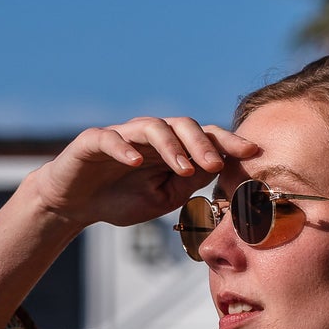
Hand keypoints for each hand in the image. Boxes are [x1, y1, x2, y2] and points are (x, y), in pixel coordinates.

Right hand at [23, 116, 259, 232]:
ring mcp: (122, 135)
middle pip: (183, 125)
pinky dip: (123, 147)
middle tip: (215, 165)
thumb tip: (221, 167)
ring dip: (172, 146)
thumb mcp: (163, 198)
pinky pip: (110, 138)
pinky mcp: (93, 141)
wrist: (75, 204)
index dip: (228, 142)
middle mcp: (150, 136)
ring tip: (182, 169)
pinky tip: (135, 162)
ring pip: (152, 126)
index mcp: (170, 148)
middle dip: (202, 144)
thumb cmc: (121, 199)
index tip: (253, 152)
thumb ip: (190, 183)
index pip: (204, 137)